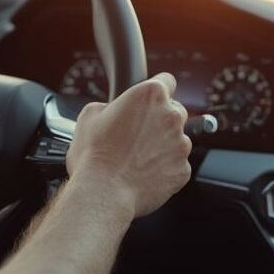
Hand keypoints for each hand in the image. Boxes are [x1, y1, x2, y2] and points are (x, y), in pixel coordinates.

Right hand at [66, 72, 191, 219]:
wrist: (103, 193)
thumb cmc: (94, 155)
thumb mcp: (90, 115)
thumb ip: (109, 105)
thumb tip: (112, 110)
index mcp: (150, 95)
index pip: (166, 80)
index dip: (155, 90)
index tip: (149, 100)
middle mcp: (171, 116)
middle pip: (174, 110)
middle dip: (159, 119)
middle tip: (137, 134)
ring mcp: (181, 144)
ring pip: (177, 139)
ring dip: (162, 145)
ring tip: (137, 158)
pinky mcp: (183, 169)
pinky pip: (177, 164)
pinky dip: (164, 168)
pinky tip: (144, 173)